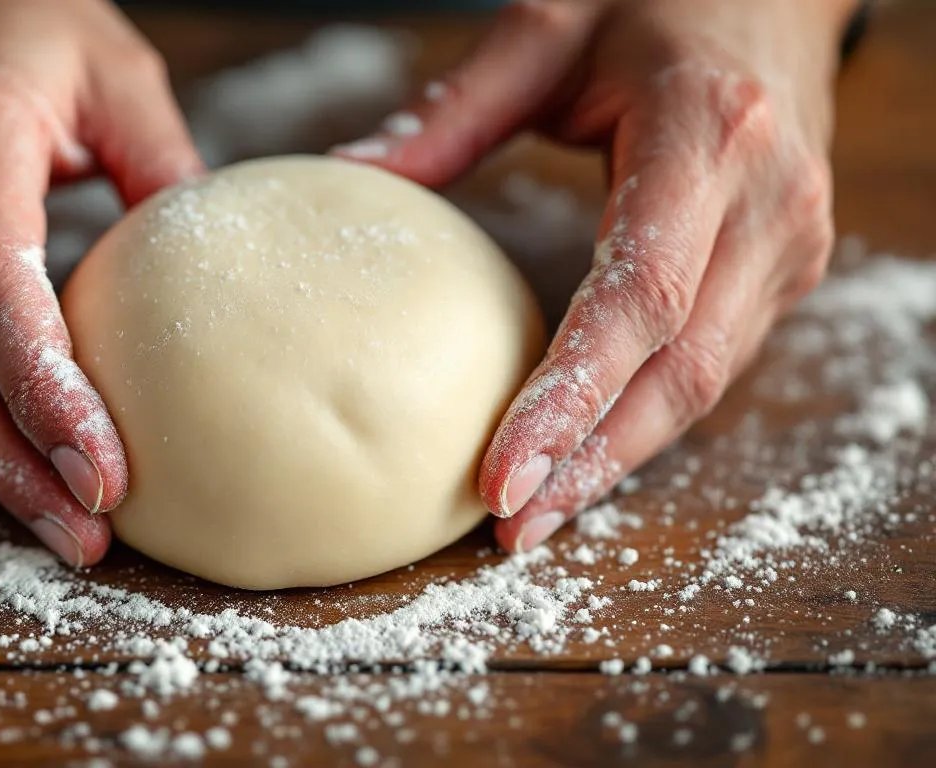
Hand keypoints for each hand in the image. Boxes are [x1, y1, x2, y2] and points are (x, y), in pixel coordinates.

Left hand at [338, 0, 851, 550]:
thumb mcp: (549, 28)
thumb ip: (453, 109)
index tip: (502, 476)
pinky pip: (711, 365)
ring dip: (616, 459)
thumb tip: (350, 174)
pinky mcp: (782, 269)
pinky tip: (583, 458)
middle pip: (680, 371)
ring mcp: (788, 245)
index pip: (641, 300)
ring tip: (534, 518)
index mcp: (710, 137)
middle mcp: (768, 206)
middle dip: (591, 461)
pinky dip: (642, 421)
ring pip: (703, 386)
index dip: (571, 399)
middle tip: (507, 531)